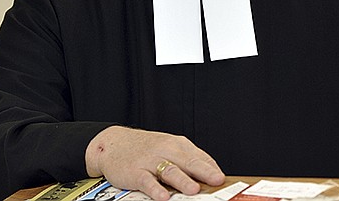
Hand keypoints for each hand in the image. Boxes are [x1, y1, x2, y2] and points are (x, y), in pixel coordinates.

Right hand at [85, 126, 224, 200]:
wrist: (114, 143)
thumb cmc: (146, 148)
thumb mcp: (169, 148)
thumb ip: (188, 160)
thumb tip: (212, 174)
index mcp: (178, 145)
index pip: (199, 157)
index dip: (212, 169)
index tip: (224, 180)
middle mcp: (166, 150)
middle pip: (188, 162)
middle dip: (204, 172)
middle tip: (216, 181)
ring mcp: (151, 161)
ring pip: (170, 170)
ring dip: (182, 181)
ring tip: (194, 190)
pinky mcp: (135, 172)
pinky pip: (147, 181)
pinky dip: (155, 189)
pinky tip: (163, 197)